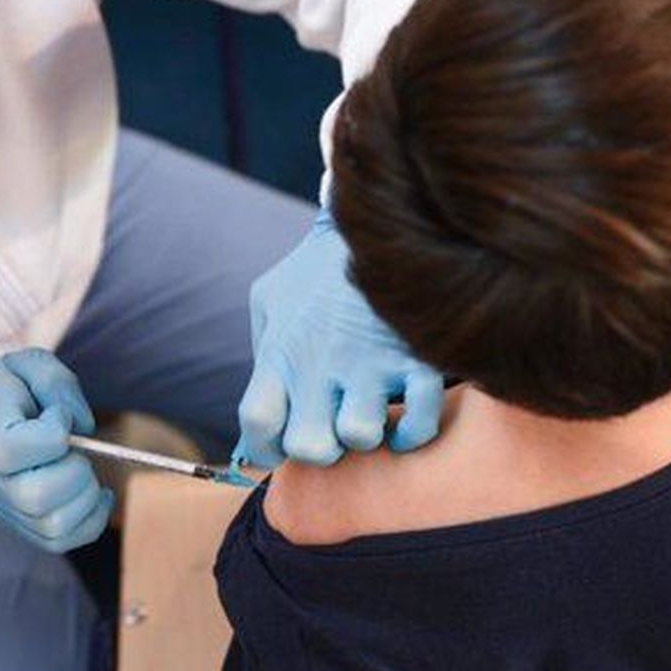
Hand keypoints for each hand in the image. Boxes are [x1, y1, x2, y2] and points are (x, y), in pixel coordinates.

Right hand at [0, 348, 111, 552]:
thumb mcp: (22, 367)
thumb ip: (56, 381)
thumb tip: (83, 426)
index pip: (46, 443)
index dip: (60, 423)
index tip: (52, 413)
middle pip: (43, 496)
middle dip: (75, 468)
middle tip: (70, 448)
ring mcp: (9, 511)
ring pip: (56, 526)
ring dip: (85, 495)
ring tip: (79, 469)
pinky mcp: (24, 527)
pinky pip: (64, 540)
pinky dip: (91, 520)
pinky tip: (93, 492)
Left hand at [233, 210, 443, 469]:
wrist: (377, 221)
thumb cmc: (317, 270)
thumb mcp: (270, 299)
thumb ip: (263, 358)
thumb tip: (250, 432)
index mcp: (282, 350)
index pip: (257, 425)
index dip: (265, 449)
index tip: (281, 442)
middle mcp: (320, 360)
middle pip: (310, 446)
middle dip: (322, 448)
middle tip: (332, 425)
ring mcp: (370, 360)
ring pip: (362, 436)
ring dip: (367, 433)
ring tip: (370, 410)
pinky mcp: (416, 356)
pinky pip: (419, 420)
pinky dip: (414, 431)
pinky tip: (406, 417)